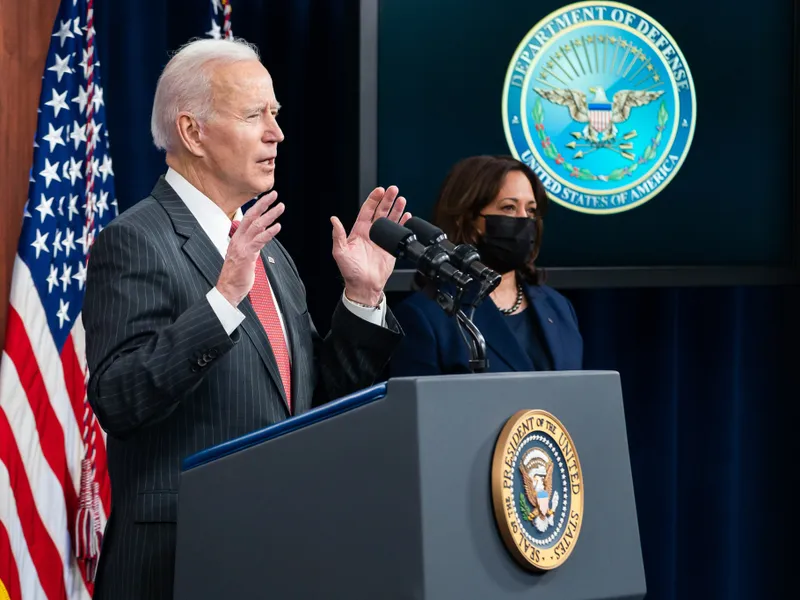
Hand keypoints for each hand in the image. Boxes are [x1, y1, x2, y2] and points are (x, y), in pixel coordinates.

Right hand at [217, 191, 284, 306]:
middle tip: (274, 194)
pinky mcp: (247, 255)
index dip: (257, 207)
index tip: (266, 198)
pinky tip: (278, 226)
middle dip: (263, 204)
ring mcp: (242, 246)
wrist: (228, 290)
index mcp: (237, 239)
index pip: (247, 218)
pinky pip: (259, 241)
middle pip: (251, 216)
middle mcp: (238, 240)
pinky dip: (269, 232)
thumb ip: (251, 246)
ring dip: (270, 215)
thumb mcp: (244, 256)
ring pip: (257, 226)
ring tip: (280, 207)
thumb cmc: (236, 276)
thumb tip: (259, 240)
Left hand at [331, 186, 410, 305]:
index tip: (379, 191)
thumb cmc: (350, 271)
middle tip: (393, 190)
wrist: (364, 285)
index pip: (367, 210)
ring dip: (396, 209)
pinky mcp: (391, 247)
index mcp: (359, 231)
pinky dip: (403, 223)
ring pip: (391, 219)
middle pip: (381, 211)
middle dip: (387, 200)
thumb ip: (338, 235)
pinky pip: (398, 232)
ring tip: (402, 199)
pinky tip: (407, 216)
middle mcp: (371, 232)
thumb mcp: (340, 252)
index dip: (373, 199)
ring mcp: (382, 239)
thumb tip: (333, 220)